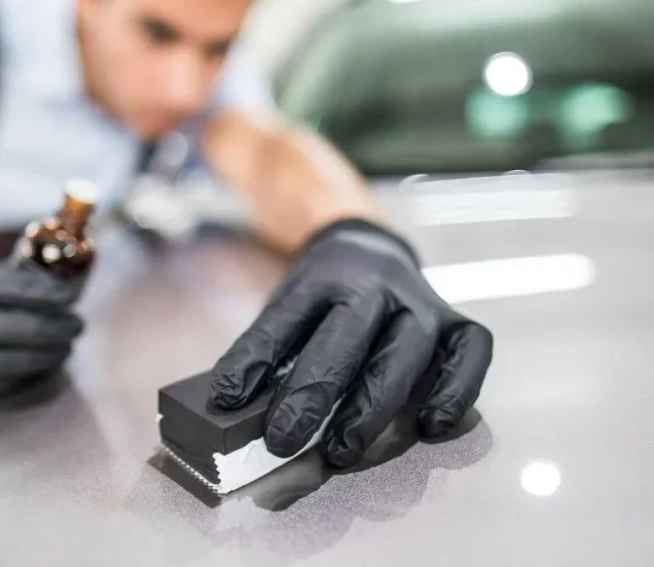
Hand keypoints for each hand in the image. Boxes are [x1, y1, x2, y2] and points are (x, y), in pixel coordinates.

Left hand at [209, 219, 492, 466]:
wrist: (370, 246)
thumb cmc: (323, 294)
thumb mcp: (288, 305)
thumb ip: (268, 351)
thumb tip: (233, 407)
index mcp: (321, 276)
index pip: (283, 321)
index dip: (252, 363)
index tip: (227, 401)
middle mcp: (374, 283)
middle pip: (345, 338)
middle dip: (313, 394)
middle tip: (283, 441)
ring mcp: (419, 300)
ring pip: (404, 353)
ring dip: (372, 407)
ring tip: (341, 450)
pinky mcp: (456, 319)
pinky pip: (468, 353)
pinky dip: (454, 391)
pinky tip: (429, 427)